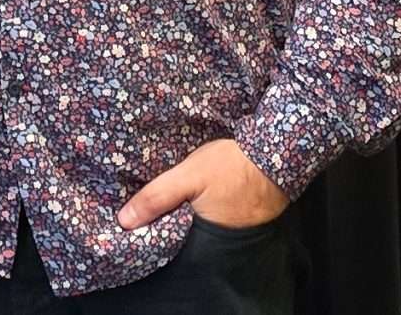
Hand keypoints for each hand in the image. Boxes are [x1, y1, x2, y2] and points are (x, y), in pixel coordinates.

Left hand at [116, 138, 288, 230]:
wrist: (276, 155)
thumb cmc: (231, 166)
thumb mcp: (188, 177)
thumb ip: (157, 198)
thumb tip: (124, 221)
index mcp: (201, 239)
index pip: (166, 247)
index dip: (150, 234)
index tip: (131, 224)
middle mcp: (216, 244)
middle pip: (179, 239)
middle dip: (163, 226)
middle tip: (143, 210)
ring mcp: (229, 232)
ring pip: (194, 229)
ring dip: (181, 216)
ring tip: (163, 201)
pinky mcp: (237, 219)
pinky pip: (209, 219)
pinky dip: (198, 210)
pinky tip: (188, 197)